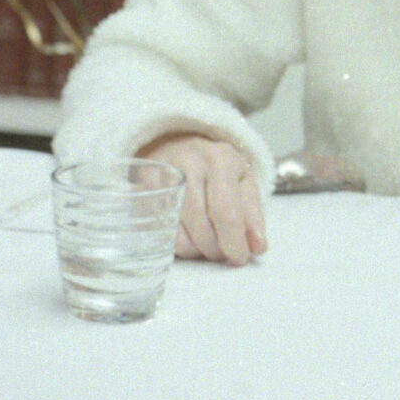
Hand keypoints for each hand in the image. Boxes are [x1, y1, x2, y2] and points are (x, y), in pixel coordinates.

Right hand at [138, 133, 265, 263]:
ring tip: (206, 242)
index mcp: (219, 160)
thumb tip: (258, 247)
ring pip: (180, 237)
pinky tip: (188, 236)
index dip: (234, 242)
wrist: (174, 142)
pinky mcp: (141, 194)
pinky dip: (177, 247)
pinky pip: (160, 236)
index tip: (239, 257)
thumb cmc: (214, 166)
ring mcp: (160, 180)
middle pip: (202, 228)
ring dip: (197, 251)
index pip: (226, 212)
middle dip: (216, 250)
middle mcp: (187, 166)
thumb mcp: (242, 180)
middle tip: (223, 251)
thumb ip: (253, 214)